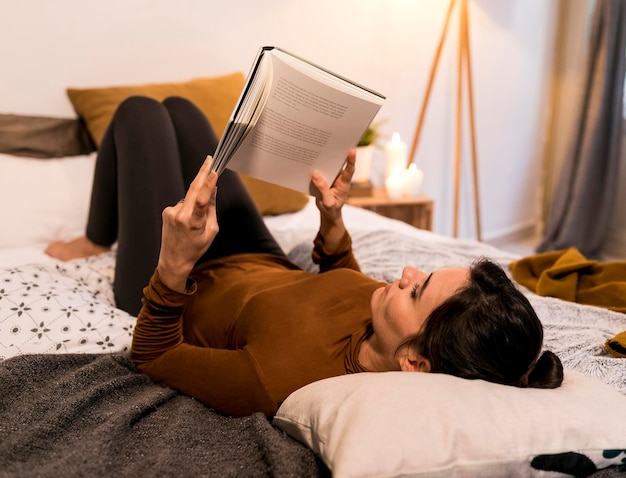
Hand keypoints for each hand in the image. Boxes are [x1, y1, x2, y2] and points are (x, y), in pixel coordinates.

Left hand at [157, 156, 218, 291]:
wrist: (173, 260)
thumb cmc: (196, 247)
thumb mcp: (211, 231)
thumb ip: (211, 209)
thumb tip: (213, 190)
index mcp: (193, 222)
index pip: (202, 200)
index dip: (208, 184)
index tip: (214, 171)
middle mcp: (180, 215)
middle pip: (193, 189)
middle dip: (202, 173)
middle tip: (209, 159)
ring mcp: (171, 212)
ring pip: (190, 198)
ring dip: (197, 201)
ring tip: (195, 224)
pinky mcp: (167, 211)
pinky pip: (183, 204)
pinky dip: (188, 208)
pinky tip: (186, 224)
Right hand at [310, 149, 354, 222]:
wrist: (329, 212)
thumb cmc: (331, 208)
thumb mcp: (327, 202)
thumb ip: (323, 189)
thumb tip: (315, 173)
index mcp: (344, 184)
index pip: (349, 171)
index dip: (351, 160)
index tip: (352, 150)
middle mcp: (340, 177)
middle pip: (339, 163)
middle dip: (335, 152)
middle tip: (331, 140)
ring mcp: (332, 177)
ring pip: (329, 164)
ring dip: (324, 157)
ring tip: (317, 145)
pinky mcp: (324, 178)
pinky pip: (321, 169)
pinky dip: (316, 164)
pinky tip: (308, 158)